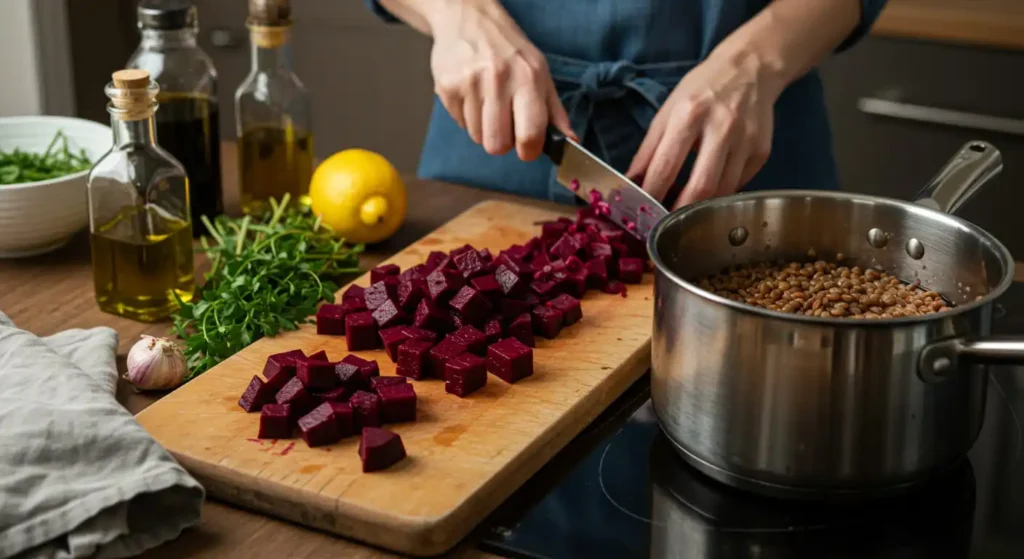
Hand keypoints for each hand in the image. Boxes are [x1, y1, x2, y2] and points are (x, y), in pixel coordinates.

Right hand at [427, 1, 574, 160]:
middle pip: (497, 145)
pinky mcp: (447, 88)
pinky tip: (472, 96)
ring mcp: (470, 84)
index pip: (530, 135)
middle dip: (502, 142)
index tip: (526, 148)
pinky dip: (467, 117)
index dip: (528, 151)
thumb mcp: (540, 71)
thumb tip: (570, 140)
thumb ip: (554, 109)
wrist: (469, 18)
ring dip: (484, 128)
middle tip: (504, 125)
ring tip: (486, 104)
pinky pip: (460, 124)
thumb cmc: (509, 49)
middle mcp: (499, 80)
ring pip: (477, 137)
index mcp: (528, 79)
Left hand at [626, 50, 781, 208]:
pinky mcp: (762, 151)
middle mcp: (722, 127)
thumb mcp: (667, 111)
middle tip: (665, 225)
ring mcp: (746, 141)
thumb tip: (632, 183)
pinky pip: (739, 185)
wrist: (750, 68)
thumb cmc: (701, 90)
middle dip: (679, 213)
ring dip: (701, 208)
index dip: (652, 195)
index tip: (642, 214)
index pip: (665, 167)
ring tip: (684, 212)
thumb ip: (648, 150)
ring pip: (722, 192)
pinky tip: (710, 190)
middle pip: (701, 187)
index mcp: (689, 115)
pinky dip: (721, 194)